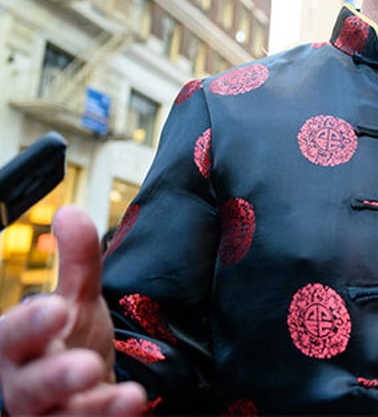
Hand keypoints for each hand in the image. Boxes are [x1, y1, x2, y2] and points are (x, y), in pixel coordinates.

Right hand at [0, 206, 146, 414]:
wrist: (81, 394)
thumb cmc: (68, 345)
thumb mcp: (76, 302)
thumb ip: (77, 262)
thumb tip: (69, 212)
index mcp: (18, 349)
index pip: (12, 337)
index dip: (29, 324)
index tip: (57, 308)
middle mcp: (26, 386)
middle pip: (30, 386)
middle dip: (55, 376)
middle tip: (85, 365)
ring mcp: (48, 416)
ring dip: (90, 409)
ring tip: (129, 395)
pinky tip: (133, 406)